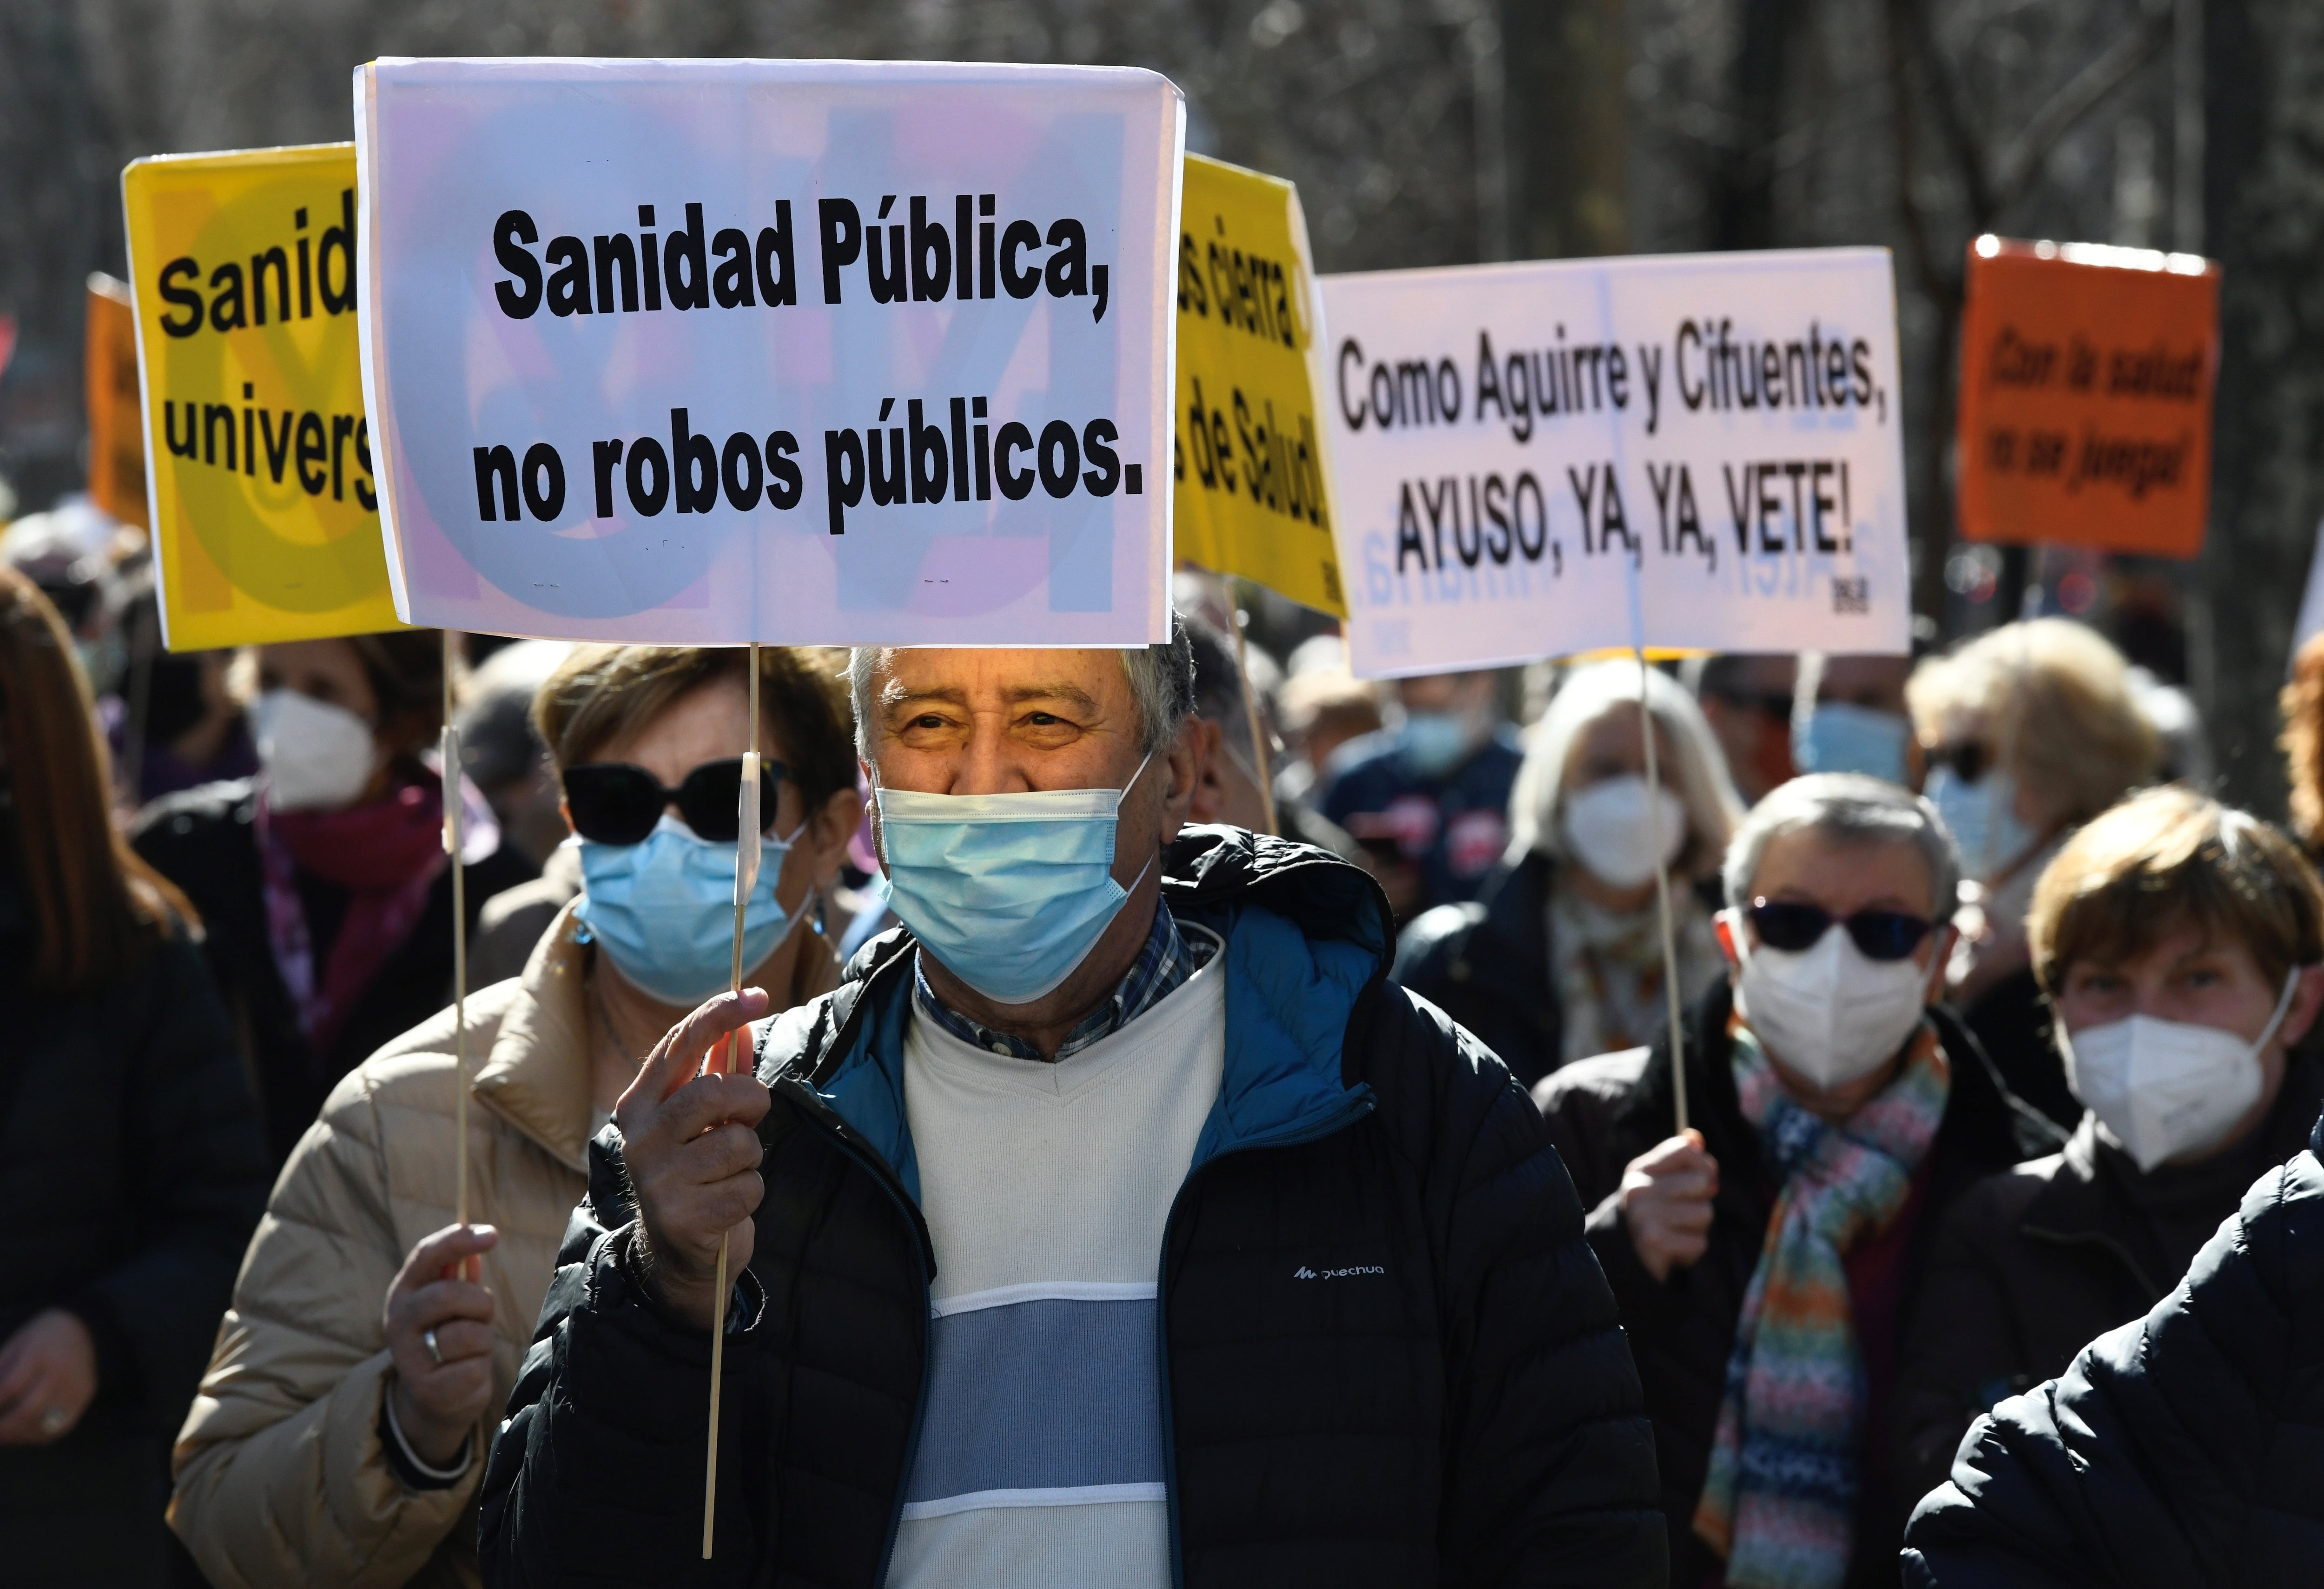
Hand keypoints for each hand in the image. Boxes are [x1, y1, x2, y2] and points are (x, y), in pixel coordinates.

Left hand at [0, 1309, 97, 1444]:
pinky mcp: (85, 1395)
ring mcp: (76, 1384)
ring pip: (44, 1424)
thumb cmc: (39, 1339)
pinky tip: (23, 1434)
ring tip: (4, 1436)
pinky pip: (60, 1427)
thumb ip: (0, 1374)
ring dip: (18, 1437)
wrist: (82, 1328)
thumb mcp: (15, 1346)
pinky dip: (38, 1436)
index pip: (10, 1387)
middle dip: (4, 1428)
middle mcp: (62, 1370)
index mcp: (39, 1353)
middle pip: (28, 1410)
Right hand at [383, 1224, 499, 1468]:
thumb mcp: (452, 1303)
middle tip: (483, 1313)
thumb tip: (477, 1237)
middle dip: (479, 1302)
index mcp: (403, 1293)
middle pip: (447, 1294)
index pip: (426, 1255)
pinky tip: (466, 1373)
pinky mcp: (427, 1390)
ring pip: (468, 1334)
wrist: (434, 1399)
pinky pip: (475, 1369)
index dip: (459, 1240)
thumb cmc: (449, 1338)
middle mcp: (397, 1323)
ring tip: (471, 1349)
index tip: (493, 1234)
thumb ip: (459, 1272)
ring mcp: (408, 1359)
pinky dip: (482, 1369)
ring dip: (484, 1340)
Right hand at [617, 987, 773, 1332]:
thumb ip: (719, 1072)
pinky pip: (748, 1187)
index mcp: (639, 1105)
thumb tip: (743, 1022)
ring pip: (737, 1142)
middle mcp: (639, 1139)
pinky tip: (726, 1204)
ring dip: (751, 1156)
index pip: (678, 1045)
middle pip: (713, 1092)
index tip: (756, 994)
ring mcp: (657, 1180)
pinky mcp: (683, 1218)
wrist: (680, 1256)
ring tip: (730, 1171)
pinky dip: (751, 1193)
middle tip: (752, 1116)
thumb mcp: (704, 1121)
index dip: (718, 1014)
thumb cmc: (698, 1173)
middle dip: (750, 1100)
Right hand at [1619, 1129, 1718, 1282]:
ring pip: (1705, 1213)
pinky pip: (1699, 1242)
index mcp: (1639, 1170)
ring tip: (1675, 1233)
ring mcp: (1644, 1214)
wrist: (1623, 1260)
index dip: (1704, 1165)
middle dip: (1701, 1201)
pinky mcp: (1654, 1241)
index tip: (1703, 1182)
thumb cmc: (1651, 1217)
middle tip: (1681, 1214)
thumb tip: (1695, 1137)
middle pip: (1702, 1182)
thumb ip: (1679, 1160)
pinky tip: (1672, 1251)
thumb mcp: (1661, 1184)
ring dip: (1697, 1229)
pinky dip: (1691, 1251)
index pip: (1686, 1149)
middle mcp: (1638, 1188)